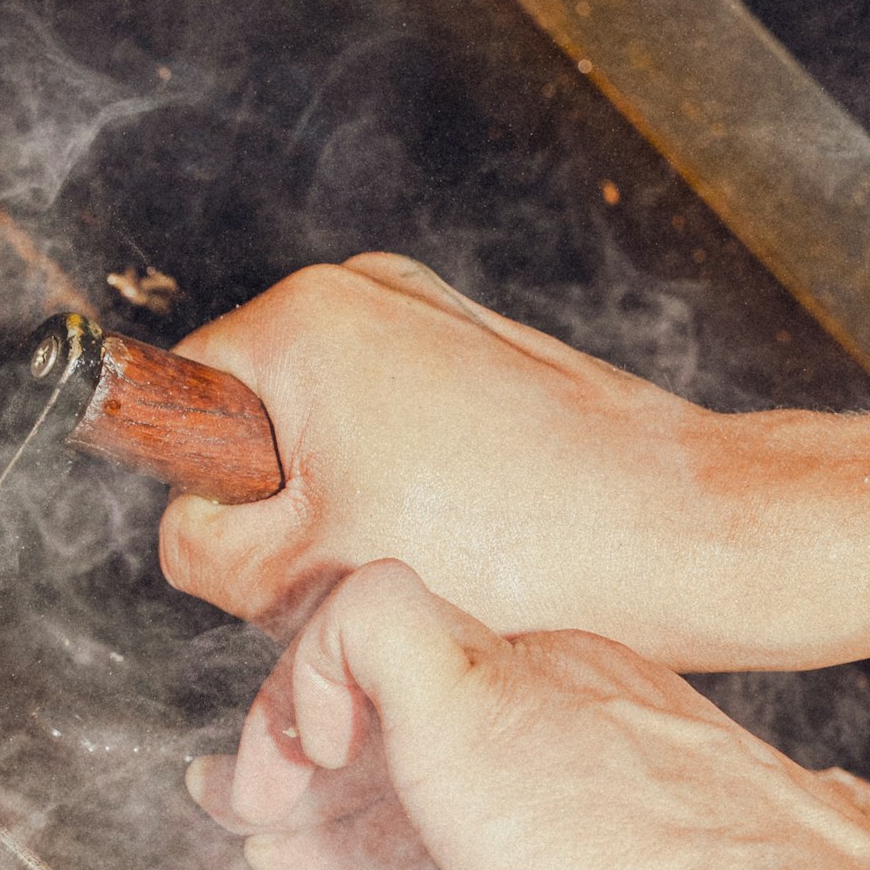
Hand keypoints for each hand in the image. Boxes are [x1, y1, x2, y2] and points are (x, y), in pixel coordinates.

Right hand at [158, 254, 869, 669]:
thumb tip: (193, 530)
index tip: (283, 547)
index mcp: (306, 319)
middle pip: (258, 421)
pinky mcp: (489, 361)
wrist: (692, 537)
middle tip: (362, 567)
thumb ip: (204, 548)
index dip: (214, 496)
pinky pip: (405, 434)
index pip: (178, 401)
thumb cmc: (522, 550)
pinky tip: (480, 544)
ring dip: (355, 510)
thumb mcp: (307, 576)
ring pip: (332, 437)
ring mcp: (435, 321)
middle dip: (289, 509)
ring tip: (436, 560)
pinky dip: (422, 494)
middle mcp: (365, 294)